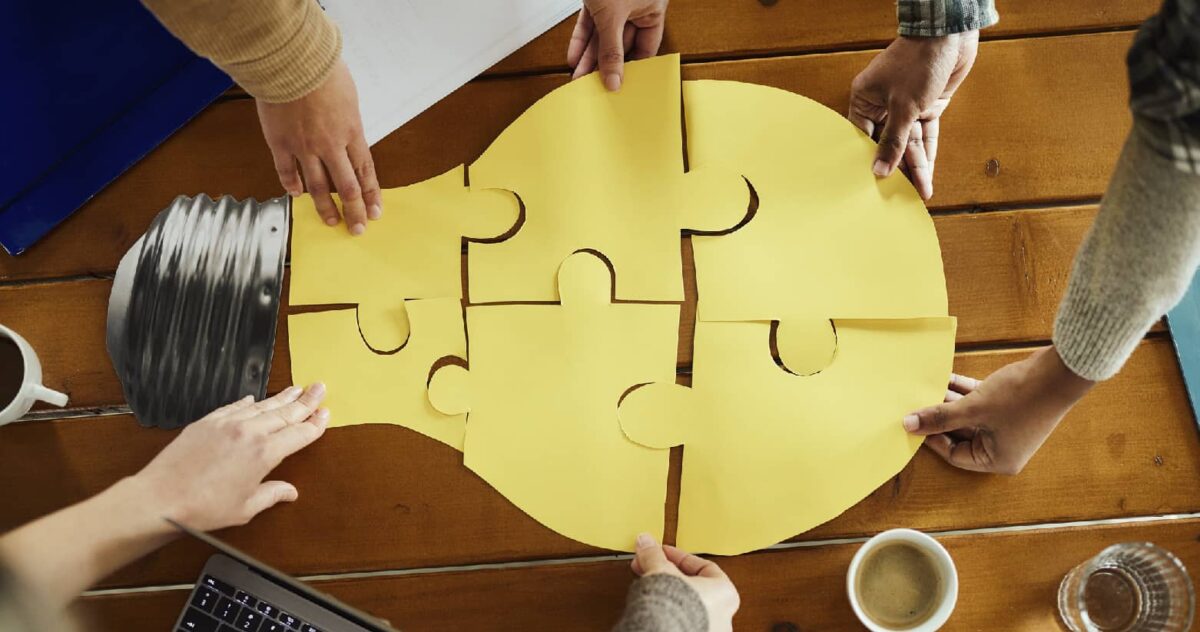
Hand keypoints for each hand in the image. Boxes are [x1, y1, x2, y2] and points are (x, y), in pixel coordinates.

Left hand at [132, 383, 329, 530]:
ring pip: (262, 405)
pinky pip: (235, 406)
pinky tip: (255, 398)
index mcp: (264, 454)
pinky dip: (248, 402)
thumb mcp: (245, 507)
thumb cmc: (202, 508)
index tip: (325, 414)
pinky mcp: (208, 422)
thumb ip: (271, 495)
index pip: (299, 434)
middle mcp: (249, 433)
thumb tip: (289, 492)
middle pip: (285, 412)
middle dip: (306, 400)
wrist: (161, 498)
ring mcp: (227, 424)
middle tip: (320, 388)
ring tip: (296, 388)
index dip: (315, 424)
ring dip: (282, 397)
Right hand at [256, 59, 381, 234]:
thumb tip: (348, 134)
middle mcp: (331, 146)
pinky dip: (293, 185)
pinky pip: (287, 171)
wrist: (293, 61)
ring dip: (325, 207)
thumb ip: (348, 121)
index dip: (371, 195)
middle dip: (354, 211)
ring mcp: (304, 147)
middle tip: (357, 228)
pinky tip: (297, 194)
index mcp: (352, 133)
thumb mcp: (349, 97)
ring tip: (331, 221)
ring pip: (318, 186)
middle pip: (346, 187)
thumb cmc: (323, 71)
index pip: (366, 172)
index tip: (375, 212)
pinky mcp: (280, 142)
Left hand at [567, 0, 667, 89]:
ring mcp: (615, 4)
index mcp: (652, 10)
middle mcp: (636, 8)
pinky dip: (581, 39)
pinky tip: (575, 57)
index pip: (645, 48)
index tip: (620, 85)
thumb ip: (611, 50)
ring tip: (580, 76)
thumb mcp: (612, 17)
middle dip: (604, 64)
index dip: (632, 68)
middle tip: (594, 84)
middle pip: (620, 45)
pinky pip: (589, 23)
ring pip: (602, 36)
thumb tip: (613, 80)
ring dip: (589, 56)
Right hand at [631, 533, 738, 630]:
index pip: (703, 566)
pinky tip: (652, 605)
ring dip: (667, 591)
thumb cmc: (678, 609)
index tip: (662, 552)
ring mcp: (708, 629)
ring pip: (686, 603)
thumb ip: (654, 555)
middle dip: (668, 573)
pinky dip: (668, 610)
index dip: (678, 556)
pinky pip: (681, 618)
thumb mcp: (662, 570)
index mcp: (725, 593)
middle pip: (693, 585)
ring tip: (647, 586)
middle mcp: (722, 614)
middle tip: (650, 566)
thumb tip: (646, 544)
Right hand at [848, 31, 978, 199]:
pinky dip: (928, 153)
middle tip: (899, 195)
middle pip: (887, 144)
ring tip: (919, 192)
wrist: (948, 35)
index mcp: (865, 100)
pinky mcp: (926, 108)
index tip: (872, 186)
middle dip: (896, 169)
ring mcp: (906, 107)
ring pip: (908, 143)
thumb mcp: (903, 107)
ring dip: (915, 166)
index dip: (868, 162)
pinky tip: (927, 175)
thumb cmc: (917, 61)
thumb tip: (880, 170)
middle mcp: (883, 105)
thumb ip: (893, 142)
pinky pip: (925, 136)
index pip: (862, 139)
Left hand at [902, 347, 1094, 473]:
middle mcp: (1004, 447)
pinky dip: (964, 391)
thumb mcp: (974, 409)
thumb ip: (940, 417)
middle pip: (960, 434)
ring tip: (927, 387)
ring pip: (968, 416)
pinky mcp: (1010, 405)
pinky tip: (945, 376)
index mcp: (998, 460)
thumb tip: (908, 425)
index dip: (931, 438)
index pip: (954, 455)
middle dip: (940, 416)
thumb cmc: (1022, 397)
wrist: (1061, 371)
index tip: (912, 422)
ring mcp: (1007, 426)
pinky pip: (979, 402)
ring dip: (949, 401)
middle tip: (915, 404)